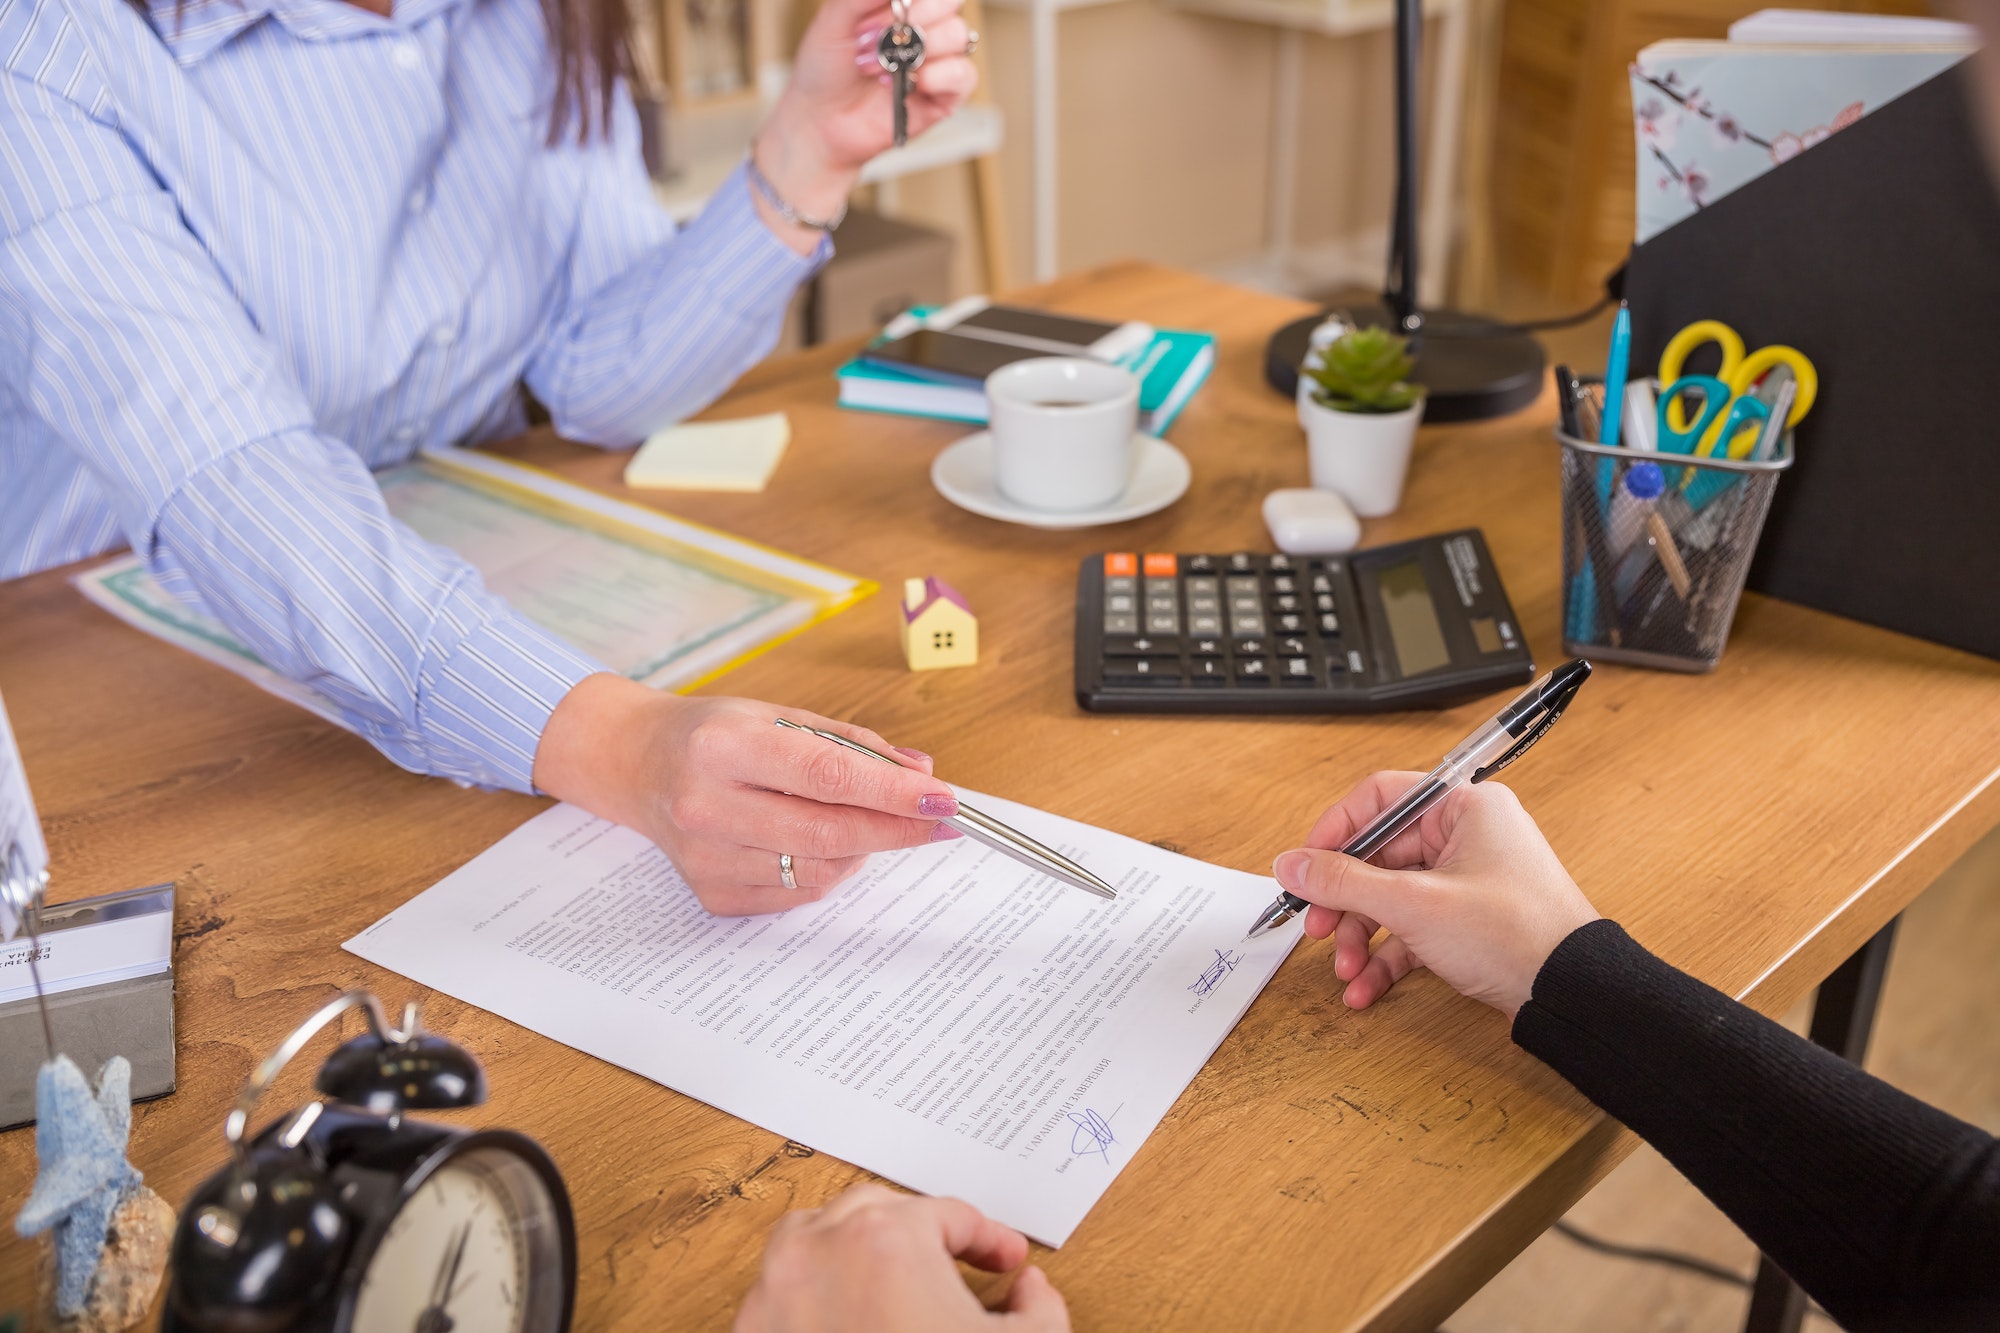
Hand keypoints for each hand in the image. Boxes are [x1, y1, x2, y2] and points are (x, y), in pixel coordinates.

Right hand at [535, 675, 960, 914]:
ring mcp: (704, 856)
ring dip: (860, 848)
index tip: (943, 800)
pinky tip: (814, 840)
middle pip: (828, 832)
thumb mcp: (777, 715)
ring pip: (818, 870)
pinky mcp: (709, 893)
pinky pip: (793, 894)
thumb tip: (919, 773)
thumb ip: (851, 744)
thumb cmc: (710, 733)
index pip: (827, 776)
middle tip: (937, 821)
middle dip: (895, 829)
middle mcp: (707, 804)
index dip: (893, 794)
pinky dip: (824, 869)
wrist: (632, 763)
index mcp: (723, 745)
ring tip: (862, 820)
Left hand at [735, 1184, 1069, 1332]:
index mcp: (886, 1239)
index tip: (1007, 1264)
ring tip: (892, 1282)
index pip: (949, 1214)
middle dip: (920, 1232)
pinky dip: (813, 1300)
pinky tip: (848, 1326)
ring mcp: (774, 1297)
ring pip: (811, 1241)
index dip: (991, 1238)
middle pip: (874, 1212)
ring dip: (853, 1250)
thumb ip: (1040, 1308)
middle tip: (958, 1263)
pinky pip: (779, 1298)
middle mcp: (819, 1254)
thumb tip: (1029, 1292)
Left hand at [750, 0, 977, 246]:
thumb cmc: (825, 70)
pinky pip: (964, 74)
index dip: (910, 0)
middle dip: (914, 18)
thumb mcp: (833, 20)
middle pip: (951, 3)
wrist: (820, 121)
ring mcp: (939, 60)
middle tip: (875, 40)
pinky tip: (909, 85)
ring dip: (915, 51)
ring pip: (959, 35)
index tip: (875, 16)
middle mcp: (926, 27)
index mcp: (903, 4)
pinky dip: (938, 76)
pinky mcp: (946, 95)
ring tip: (880, 70)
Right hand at [1272, 772, 1599, 1018]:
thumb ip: (1344, 881)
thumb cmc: (1516, 935)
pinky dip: (1387, 955)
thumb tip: (1291, 863)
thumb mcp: (1415, 904)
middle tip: (1316, 927)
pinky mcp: (1468, 919)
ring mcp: (1468, 879)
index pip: (1379, 798)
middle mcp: (1466, 835)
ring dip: (1361, 935)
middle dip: (1344, 901)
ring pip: (1392, 897)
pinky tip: (1366, 986)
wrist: (1573, 995)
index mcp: (1463, 807)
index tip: (1305, 866)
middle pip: (1379, 856)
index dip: (1335, 832)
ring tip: (1346, 969)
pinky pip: (1413, 928)